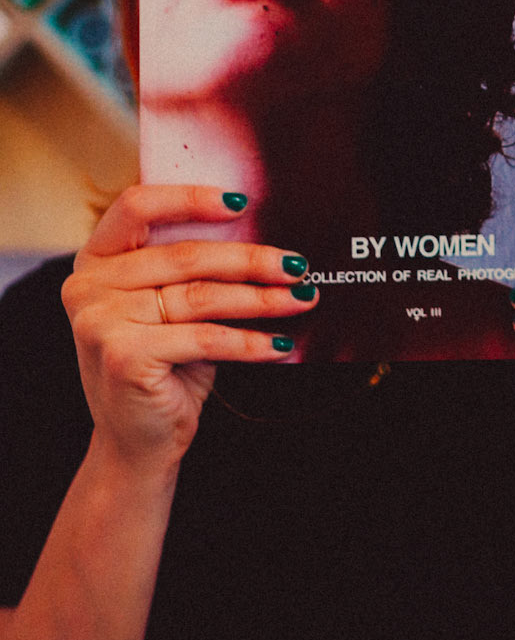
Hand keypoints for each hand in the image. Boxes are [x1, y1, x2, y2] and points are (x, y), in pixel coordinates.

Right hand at [62, 186, 317, 474]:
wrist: (137, 441)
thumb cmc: (163, 365)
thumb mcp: (169, 307)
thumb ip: (192, 270)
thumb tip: (266, 239)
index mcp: (95, 261)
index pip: (137, 206)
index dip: (189, 197)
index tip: (241, 201)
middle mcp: (88, 287)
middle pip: (185, 256)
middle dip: (252, 260)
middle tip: (298, 265)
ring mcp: (99, 321)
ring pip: (201, 297)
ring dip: (261, 299)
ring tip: (301, 298)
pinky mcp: (123, 355)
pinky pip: (205, 337)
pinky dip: (249, 341)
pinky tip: (279, 343)